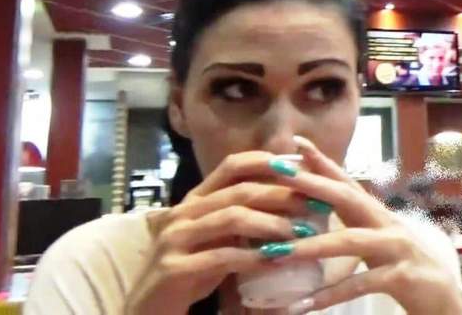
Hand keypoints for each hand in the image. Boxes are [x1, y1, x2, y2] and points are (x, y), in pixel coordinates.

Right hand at [125, 152, 309, 314]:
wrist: (146, 310)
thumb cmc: (189, 274)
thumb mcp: (216, 241)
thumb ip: (241, 221)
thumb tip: (291, 204)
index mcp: (194, 200)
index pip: (231, 166)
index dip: (266, 161)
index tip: (300, 166)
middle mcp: (183, 212)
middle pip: (239, 191)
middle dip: (281, 195)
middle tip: (314, 203)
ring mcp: (175, 239)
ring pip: (232, 218)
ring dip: (273, 224)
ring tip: (302, 232)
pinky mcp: (174, 268)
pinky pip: (222, 256)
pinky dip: (255, 257)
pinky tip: (278, 260)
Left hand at [272, 137, 461, 314]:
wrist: (444, 298)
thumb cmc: (401, 266)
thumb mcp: (376, 239)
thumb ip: (351, 222)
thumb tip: (314, 207)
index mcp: (376, 213)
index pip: (346, 181)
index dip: (323, 161)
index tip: (296, 142)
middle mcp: (386, 223)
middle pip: (347, 197)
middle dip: (312, 184)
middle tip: (279, 173)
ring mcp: (396, 247)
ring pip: (348, 241)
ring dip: (310, 247)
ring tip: (275, 252)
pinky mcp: (401, 276)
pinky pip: (360, 284)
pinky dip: (329, 295)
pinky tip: (302, 304)